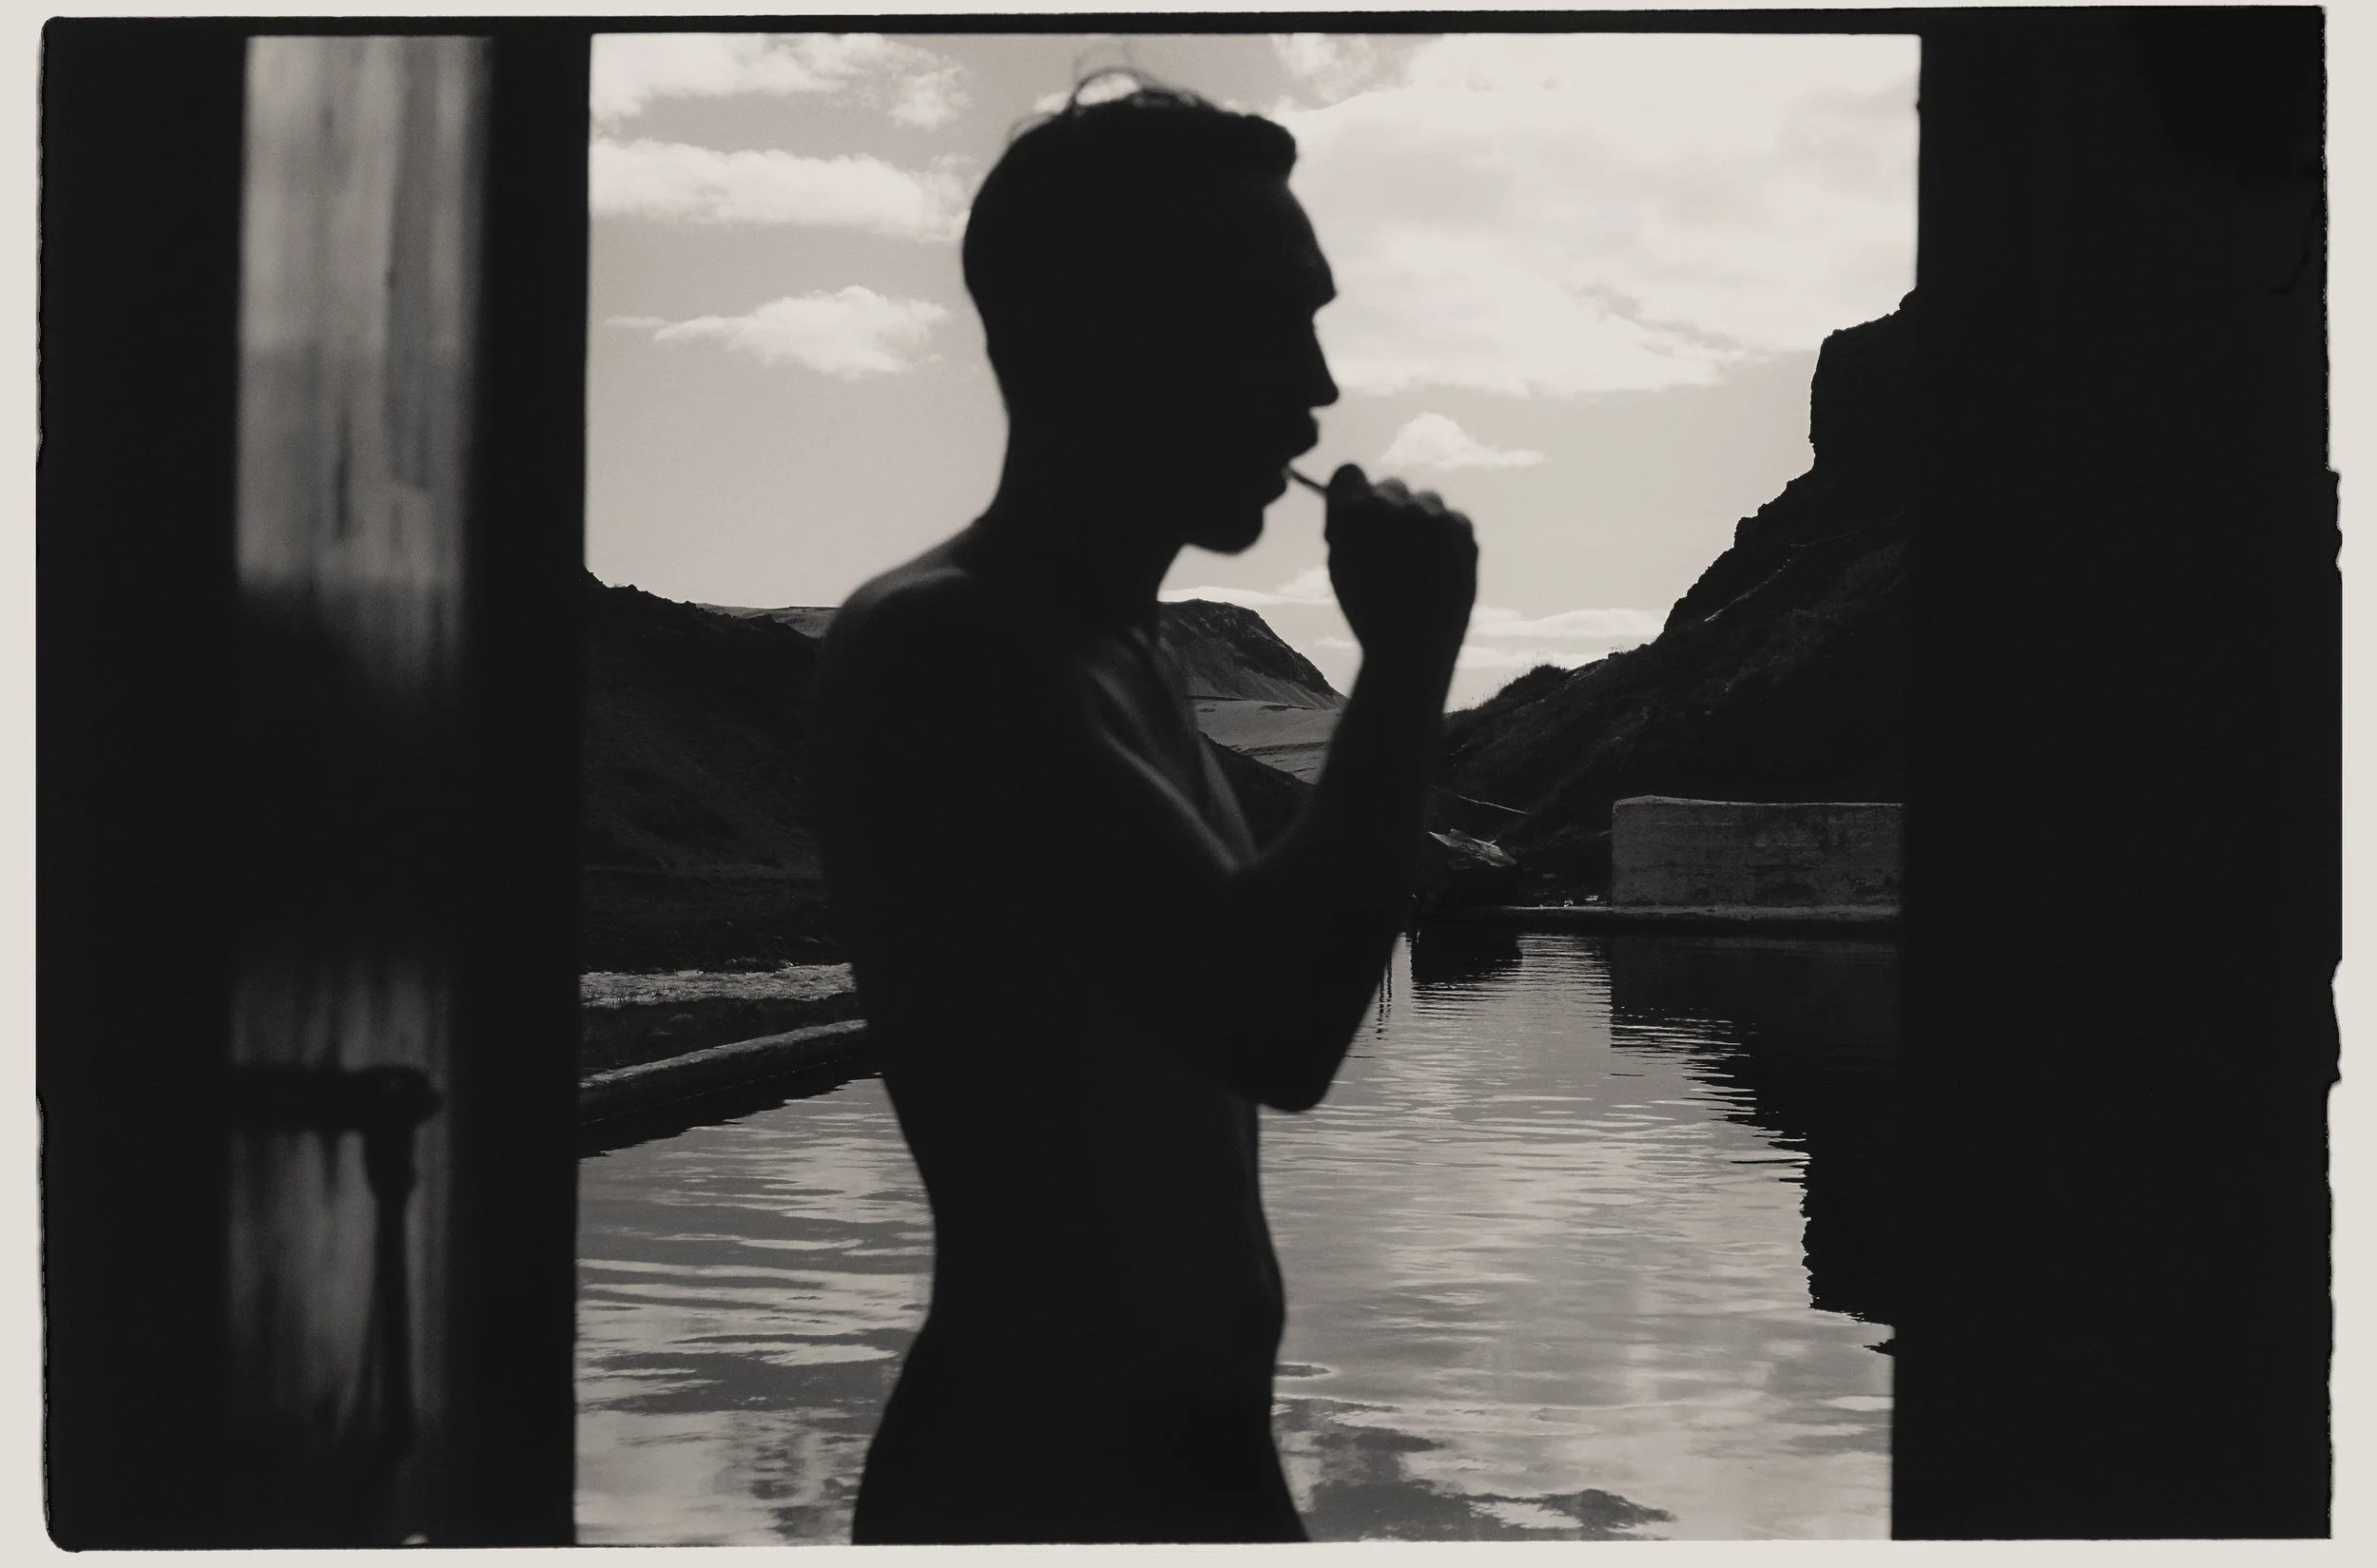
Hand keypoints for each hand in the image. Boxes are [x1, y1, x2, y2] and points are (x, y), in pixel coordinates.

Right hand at [1324, 464, 1477, 682]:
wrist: (1413, 649)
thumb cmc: (1370, 611)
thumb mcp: (1341, 564)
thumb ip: (1348, 524)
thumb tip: (1360, 495)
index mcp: (1351, 513)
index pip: (1350, 472)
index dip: (1352, 494)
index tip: (1357, 518)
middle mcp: (1391, 505)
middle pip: (1390, 486)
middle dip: (1389, 511)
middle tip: (1390, 550)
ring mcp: (1430, 514)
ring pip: (1425, 499)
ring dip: (1421, 521)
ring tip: (1417, 563)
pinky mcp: (1462, 528)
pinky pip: (1451, 518)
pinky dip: (1445, 538)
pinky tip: (1437, 569)